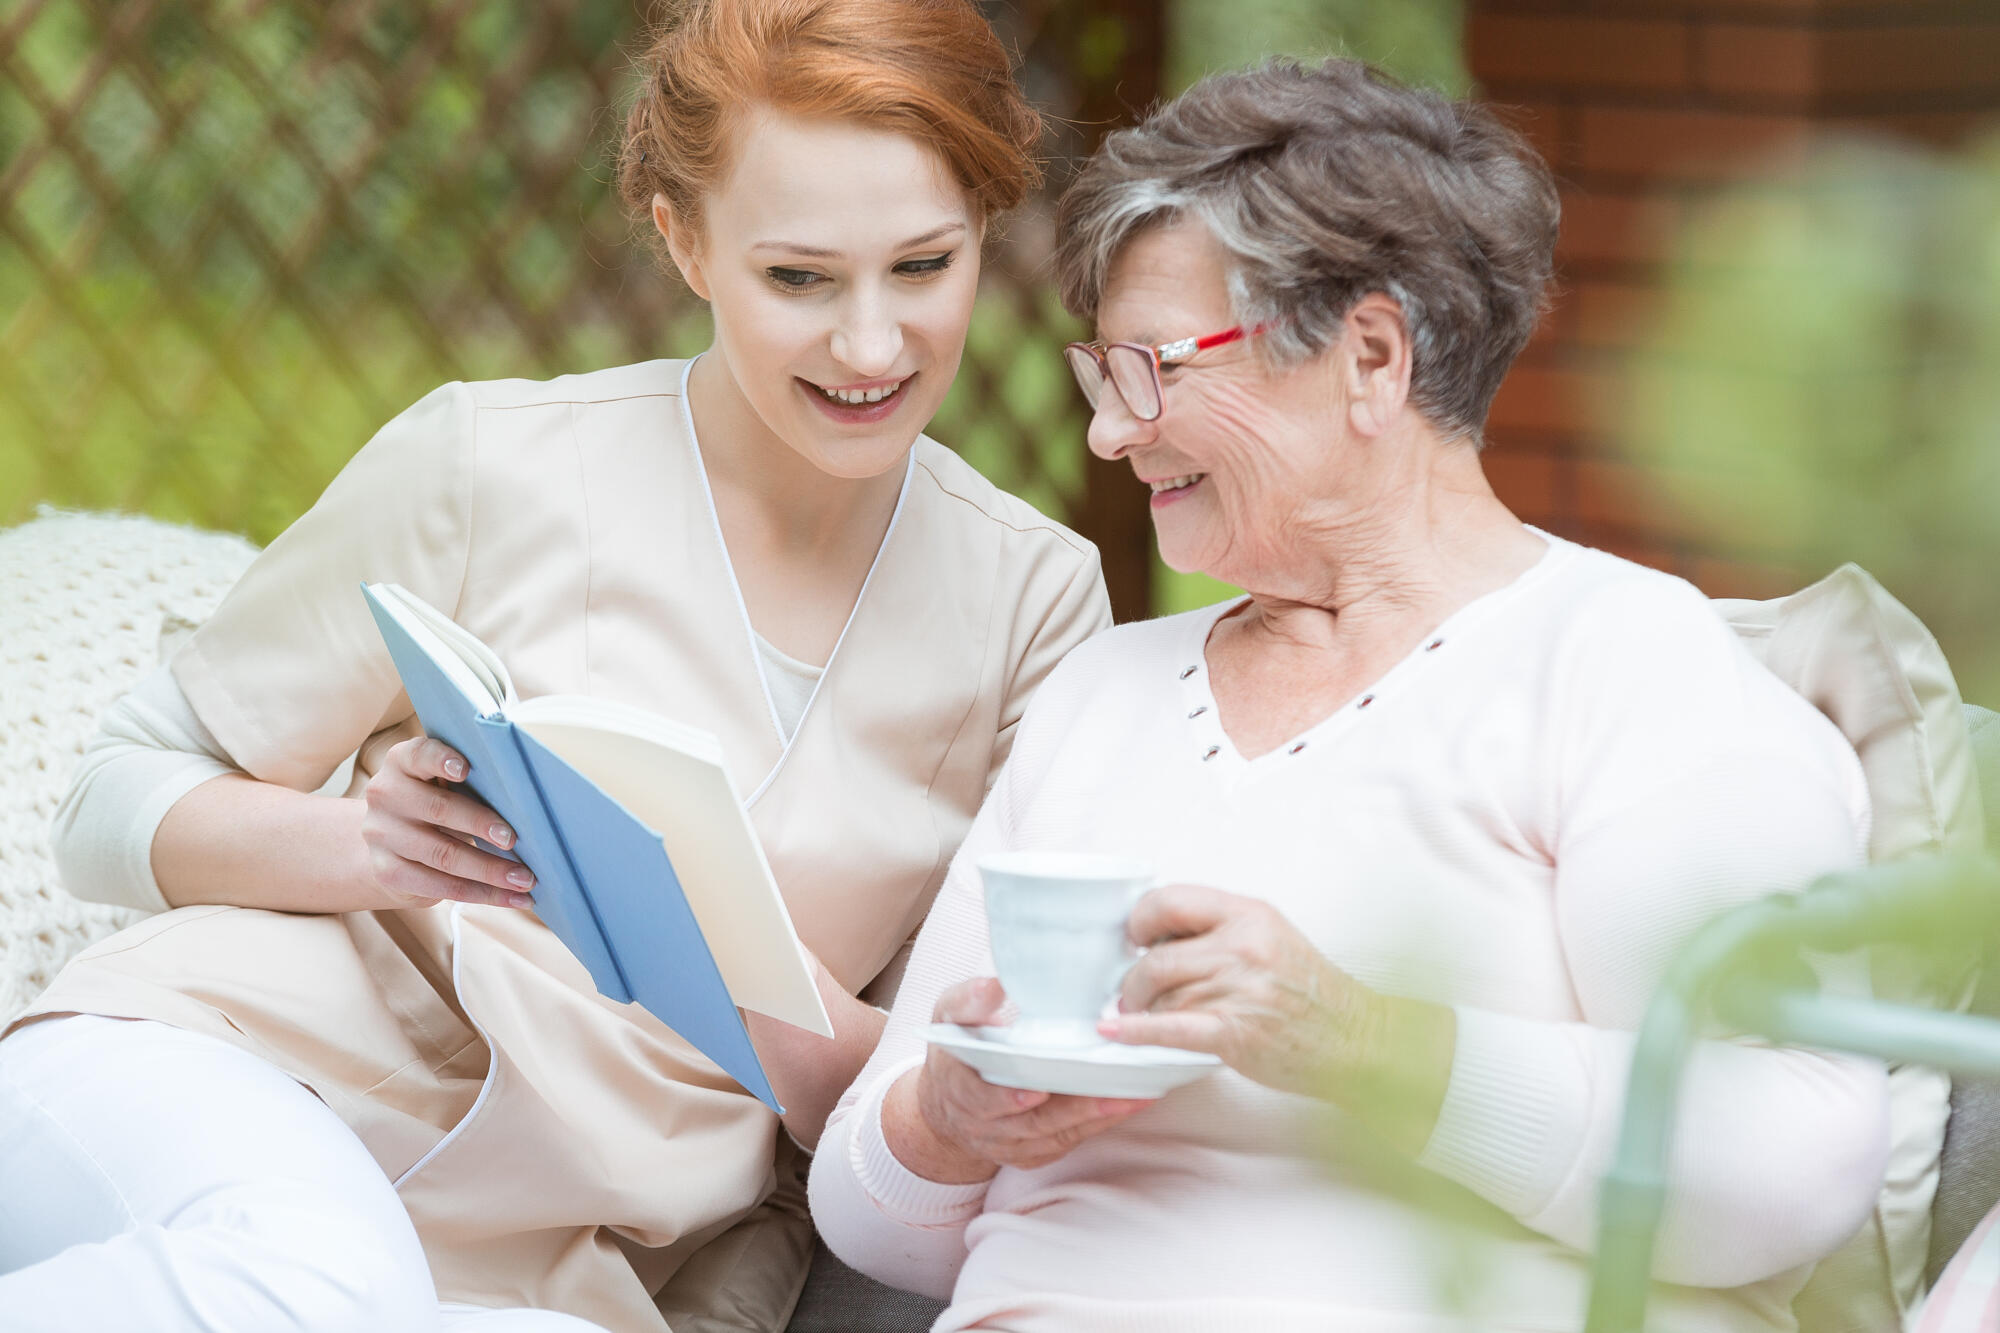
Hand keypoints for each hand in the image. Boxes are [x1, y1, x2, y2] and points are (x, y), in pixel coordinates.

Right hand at [359, 737, 536, 909]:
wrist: (391, 841)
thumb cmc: (436, 801)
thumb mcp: (443, 783)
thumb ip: (472, 782)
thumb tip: (528, 805)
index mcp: (402, 763)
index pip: (419, 754)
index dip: (441, 760)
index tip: (467, 769)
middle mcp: (385, 795)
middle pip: (438, 809)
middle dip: (481, 825)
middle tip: (515, 840)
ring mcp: (381, 835)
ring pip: (443, 855)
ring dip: (490, 870)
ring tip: (525, 879)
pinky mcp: (387, 871)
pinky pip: (441, 887)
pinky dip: (483, 895)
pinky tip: (513, 898)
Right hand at [894, 978, 1149, 1180]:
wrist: (948, 1103)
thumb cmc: (957, 1049)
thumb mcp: (949, 1016)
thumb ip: (969, 1001)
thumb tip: (995, 984)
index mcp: (960, 1089)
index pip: (982, 1099)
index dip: (1008, 1097)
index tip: (1036, 1090)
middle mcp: (984, 1126)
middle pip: (1032, 1123)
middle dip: (1074, 1109)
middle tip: (1113, 1092)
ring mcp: (1010, 1144)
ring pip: (1056, 1136)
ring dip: (1096, 1118)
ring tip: (1134, 1096)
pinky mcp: (1032, 1153)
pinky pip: (1067, 1142)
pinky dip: (1097, 1125)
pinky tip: (1127, 1106)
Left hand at [1103, 884, 1366, 1098]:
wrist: (1356, 1039)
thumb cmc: (1312, 993)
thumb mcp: (1270, 936)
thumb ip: (1220, 929)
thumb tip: (1159, 936)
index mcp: (1247, 914)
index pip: (1170, 900)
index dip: (1140, 920)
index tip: (1136, 938)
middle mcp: (1241, 946)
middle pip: (1156, 957)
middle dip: (1133, 978)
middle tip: (1132, 990)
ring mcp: (1237, 989)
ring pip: (1160, 995)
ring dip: (1141, 1010)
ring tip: (1140, 1016)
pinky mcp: (1233, 1032)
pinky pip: (1170, 1028)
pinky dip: (1136, 1032)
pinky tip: (1115, 1031)